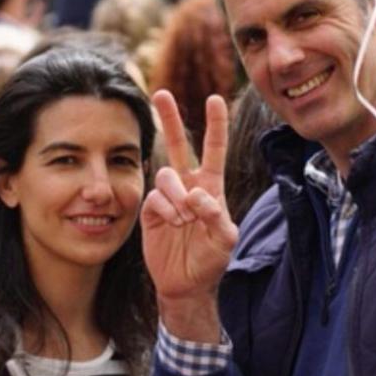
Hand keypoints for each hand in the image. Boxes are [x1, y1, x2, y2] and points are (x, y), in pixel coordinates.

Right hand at [141, 92, 237, 336]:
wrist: (185, 284)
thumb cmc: (211, 261)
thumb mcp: (225, 240)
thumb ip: (217, 216)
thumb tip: (197, 195)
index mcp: (211, 187)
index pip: (213, 150)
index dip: (215, 124)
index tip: (213, 98)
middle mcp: (188, 186)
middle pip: (178, 146)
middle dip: (170, 119)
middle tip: (161, 92)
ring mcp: (167, 197)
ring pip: (166, 175)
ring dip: (176, 197)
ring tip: (184, 220)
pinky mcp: (150, 210)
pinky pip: (154, 197)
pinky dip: (165, 210)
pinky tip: (172, 224)